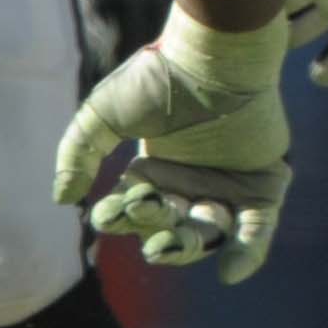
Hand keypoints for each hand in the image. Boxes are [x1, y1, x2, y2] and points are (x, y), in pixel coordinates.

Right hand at [53, 9, 290, 281]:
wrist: (215, 55)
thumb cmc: (158, 78)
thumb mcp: (101, 114)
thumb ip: (78, 154)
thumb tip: (62, 200)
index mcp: (154, 171)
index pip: (132, 211)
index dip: (120, 218)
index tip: (111, 210)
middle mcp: (191, 183)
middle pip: (170, 228)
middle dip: (154, 232)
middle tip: (148, 220)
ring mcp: (229, 185)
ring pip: (208, 233)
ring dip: (187, 246)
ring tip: (166, 243)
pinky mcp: (265, 183)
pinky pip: (259, 227)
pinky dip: (249, 251)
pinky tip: (233, 272)